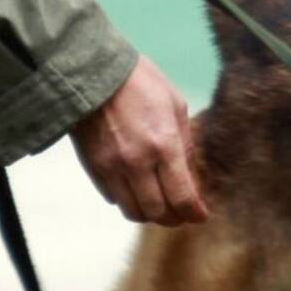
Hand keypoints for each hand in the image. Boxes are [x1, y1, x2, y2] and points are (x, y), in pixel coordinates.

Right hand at [69, 56, 208, 225]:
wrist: (91, 72)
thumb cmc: (138, 82)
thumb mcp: (175, 105)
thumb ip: (185, 144)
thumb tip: (190, 177)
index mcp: (164, 145)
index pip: (182, 197)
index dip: (193, 213)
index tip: (199, 216)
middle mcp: (137, 162)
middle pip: (157, 212)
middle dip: (173, 218)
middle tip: (180, 214)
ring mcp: (112, 168)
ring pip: (133, 212)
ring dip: (149, 214)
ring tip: (158, 205)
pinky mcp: (94, 168)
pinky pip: (113, 198)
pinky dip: (128, 200)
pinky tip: (136, 189)